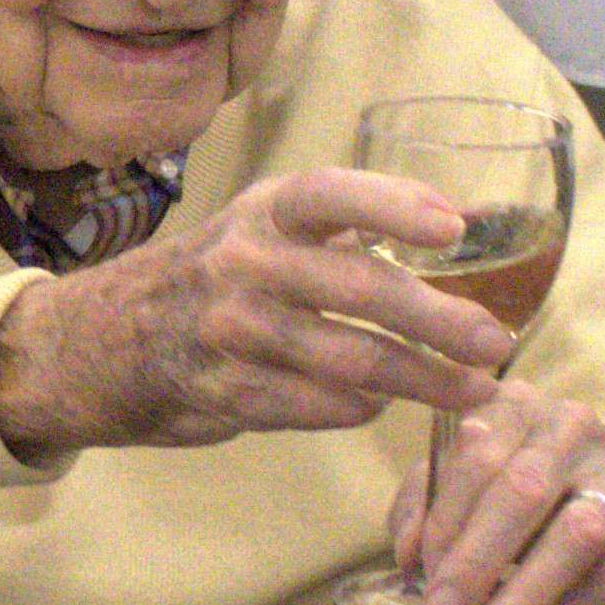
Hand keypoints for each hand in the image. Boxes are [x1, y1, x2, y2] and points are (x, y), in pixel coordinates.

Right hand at [0, 167, 512, 455]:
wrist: (109, 337)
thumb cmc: (220, 274)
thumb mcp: (270, 226)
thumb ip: (352, 224)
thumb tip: (461, 223)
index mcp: (267, 211)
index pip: (332, 195)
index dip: (393, 205)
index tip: (453, 227)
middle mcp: (246, 261)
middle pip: (358, 287)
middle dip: (438, 320)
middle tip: (496, 343)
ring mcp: (230, 329)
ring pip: (346, 358)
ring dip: (420, 379)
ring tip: (474, 391)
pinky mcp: (222, 389)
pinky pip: (308, 405)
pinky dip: (356, 408)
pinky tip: (386, 408)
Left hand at [384, 380, 604, 604]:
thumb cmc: (524, 507)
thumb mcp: (464, 494)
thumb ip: (424, 512)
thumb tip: (408, 553)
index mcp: (518, 406)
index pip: (476, 455)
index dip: (445, 520)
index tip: (421, 572)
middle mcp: (575, 425)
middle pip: (523, 489)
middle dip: (476, 560)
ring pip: (576, 533)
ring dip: (524, 594)